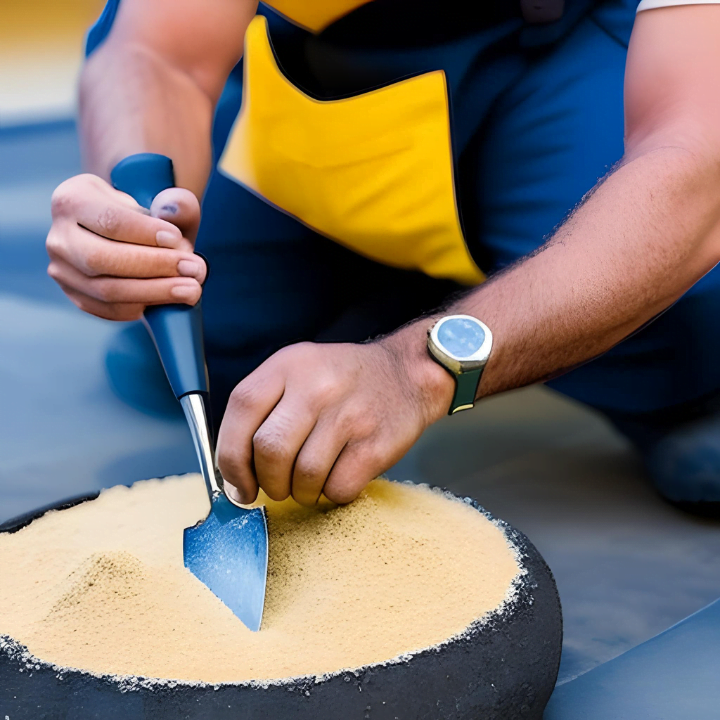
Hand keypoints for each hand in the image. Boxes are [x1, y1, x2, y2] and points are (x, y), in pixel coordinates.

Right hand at [47, 173, 206, 320]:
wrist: (129, 237)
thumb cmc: (147, 216)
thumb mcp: (163, 201)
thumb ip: (176, 202)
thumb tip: (173, 208)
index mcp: (72, 199)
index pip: (109, 221)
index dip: (147, 234)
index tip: (179, 240)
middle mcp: (59, 236)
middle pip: (102, 259)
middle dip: (154, 266)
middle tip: (195, 269)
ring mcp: (63, 271)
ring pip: (106, 290)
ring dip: (155, 292)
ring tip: (192, 288)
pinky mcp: (77, 297)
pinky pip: (110, 310)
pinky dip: (144, 306)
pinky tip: (171, 299)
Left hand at [216, 328, 453, 505]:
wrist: (408, 374)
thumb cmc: (343, 381)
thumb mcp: (298, 370)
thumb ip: (262, 409)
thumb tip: (232, 472)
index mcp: (289, 365)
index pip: (241, 410)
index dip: (230, 456)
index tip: (238, 483)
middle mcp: (317, 386)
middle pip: (270, 450)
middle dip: (267, 482)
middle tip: (277, 487)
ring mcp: (348, 415)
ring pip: (303, 476)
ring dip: (300, 492)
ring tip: (308, 482)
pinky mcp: (375, 444)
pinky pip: (337, 488)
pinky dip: (331, 493)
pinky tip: (337, 477)